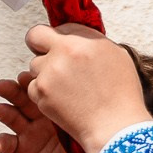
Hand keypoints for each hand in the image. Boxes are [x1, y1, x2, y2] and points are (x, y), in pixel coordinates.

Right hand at [0, 71, 88, 152]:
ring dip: (0, 111)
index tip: (29, 75)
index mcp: (58, 107)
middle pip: (22, 98)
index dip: (33, 81)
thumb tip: (101, 78)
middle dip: (11, 90)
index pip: (44, 88)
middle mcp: (40, 118)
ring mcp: (27, 135)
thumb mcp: (91, 126)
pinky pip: (5, 145)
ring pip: (10, 117)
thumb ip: (88, 107)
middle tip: (3, 86)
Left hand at [23, 24, 152, 152]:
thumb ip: (91, 42)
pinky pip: (32, 86)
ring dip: (44, 73)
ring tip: (67, 87)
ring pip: (34, 65)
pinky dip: (42, 93)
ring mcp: (49, 72)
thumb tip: (75, 37)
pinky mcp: (40, 92)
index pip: (60, 27)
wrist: (115, 125)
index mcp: (84, 40)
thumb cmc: (120, 93)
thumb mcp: (116, 56)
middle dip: (38, 45)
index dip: (61, 38)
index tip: (64, 47)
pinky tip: (62, 100)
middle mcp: (64, 52)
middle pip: (35, 37)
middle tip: (48, 57)